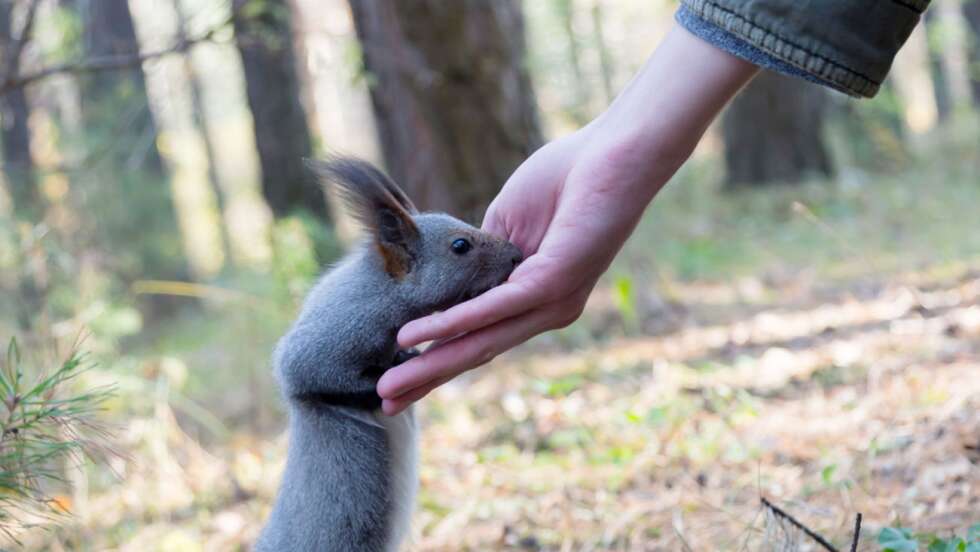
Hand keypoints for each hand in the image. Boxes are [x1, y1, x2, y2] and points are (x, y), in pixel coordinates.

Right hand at [377, 25, 757, 414]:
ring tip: (391, 387)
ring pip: (481, 340)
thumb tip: (444, 279)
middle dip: (427, 378)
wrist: (615, 154)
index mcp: (536, 299)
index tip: (398, 382)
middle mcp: (546, 312)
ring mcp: (552, 301)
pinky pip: (493, 307)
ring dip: (432, 363)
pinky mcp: (554, 282)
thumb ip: (479, 259)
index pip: (479, 339)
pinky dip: (452, 322)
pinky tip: (416, 335)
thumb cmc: (566, 180)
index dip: (437, 361)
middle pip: (477, 352)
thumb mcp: (508, 227)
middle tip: (385, 404)